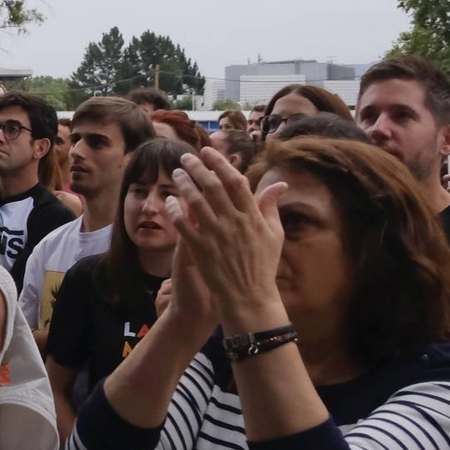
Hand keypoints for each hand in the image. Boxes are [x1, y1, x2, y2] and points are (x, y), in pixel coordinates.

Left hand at [165, 148, 287, 333]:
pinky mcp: (200, 249)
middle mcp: (233, 223)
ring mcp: (215, 236)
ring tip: (176, 173)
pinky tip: (169, 201)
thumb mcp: (274, 235)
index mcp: (252, 217)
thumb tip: (280, 184)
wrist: (249, 297)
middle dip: (197, 168)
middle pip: (212, 187)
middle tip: (186, 158)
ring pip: (195, 202)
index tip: (208, 152)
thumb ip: (271, 207)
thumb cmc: (263, 266)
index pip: (235, 182)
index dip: (220, 164)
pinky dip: (174, 211)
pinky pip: (183, 225)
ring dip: (184, 184)